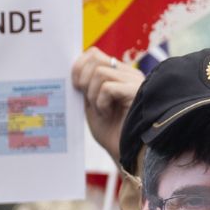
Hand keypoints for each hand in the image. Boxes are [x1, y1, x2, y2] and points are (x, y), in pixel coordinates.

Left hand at [71, 48, 143, 166]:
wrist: (130, 155)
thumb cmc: (113, 134)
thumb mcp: (94, 106)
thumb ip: (87, 88)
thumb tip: (73, 71)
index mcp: (118, 75)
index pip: (94, 54)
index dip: (79, 66)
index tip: (76, 86)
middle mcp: (128, 74)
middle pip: (95, 58)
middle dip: (83, 79)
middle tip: (88, 100)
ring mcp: (134, 81)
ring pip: (99, 72)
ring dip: (93, 95)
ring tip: (102, 111)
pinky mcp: (137, 91)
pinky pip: (107, 87)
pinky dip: (101, 103)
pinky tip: (108, 115)